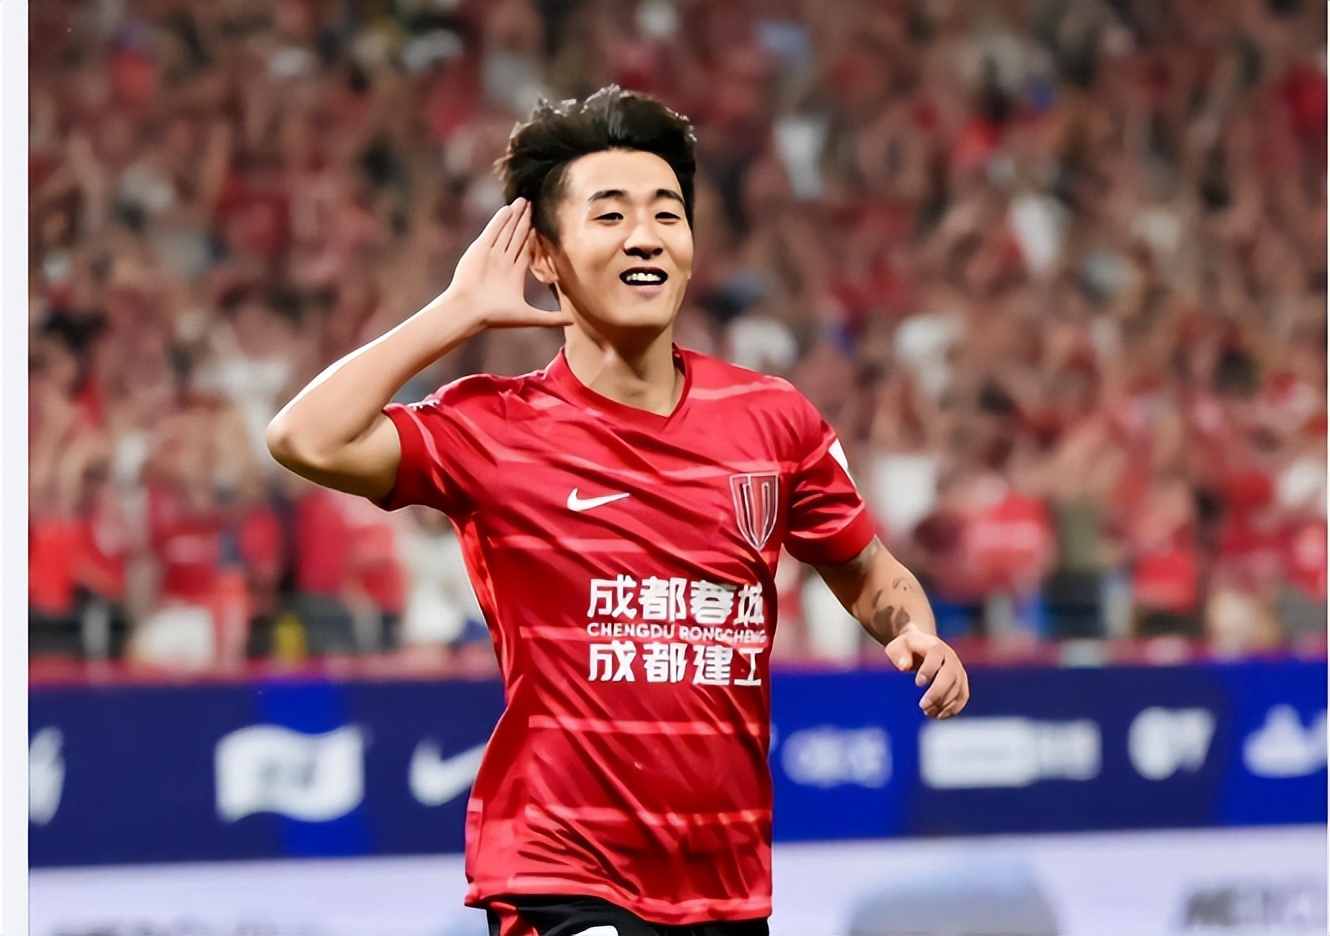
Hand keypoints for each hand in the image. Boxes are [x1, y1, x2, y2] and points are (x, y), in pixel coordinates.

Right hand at [443, 198, 573, 330]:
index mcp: (513, 275)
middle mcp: (502, 262)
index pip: (525, 250)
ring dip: (514, 217)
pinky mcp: (480, 249)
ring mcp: (491, 255)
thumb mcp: (527, 316)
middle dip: (524, 221)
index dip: (533, 237)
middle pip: (516, 237)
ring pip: (506, 231)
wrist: (470, 311)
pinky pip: (492, 231)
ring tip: (523, 201)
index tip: (540, 225)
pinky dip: (500, 220)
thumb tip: (571, 322)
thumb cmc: (495, 316)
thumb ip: (549, 318)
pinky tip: (508, 209)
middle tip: (533, 204)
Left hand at [884, 627, 968, 718]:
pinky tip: (939, 715)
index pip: (935, 655)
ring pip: (958, 688)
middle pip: (950, 675)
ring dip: (944, 703)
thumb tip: (904, 666)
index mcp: (934, 646)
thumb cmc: (906, 649)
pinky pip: (962, 697)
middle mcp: (950, 657)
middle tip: (923, 706)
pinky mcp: (961, 682)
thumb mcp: (897, 647)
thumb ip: (899, 655)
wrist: (921, 647)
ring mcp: (958, 670)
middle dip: (937, 692)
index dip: (928, 670)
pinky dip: (953, 708)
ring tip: (927, 712)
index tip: (918, 683)